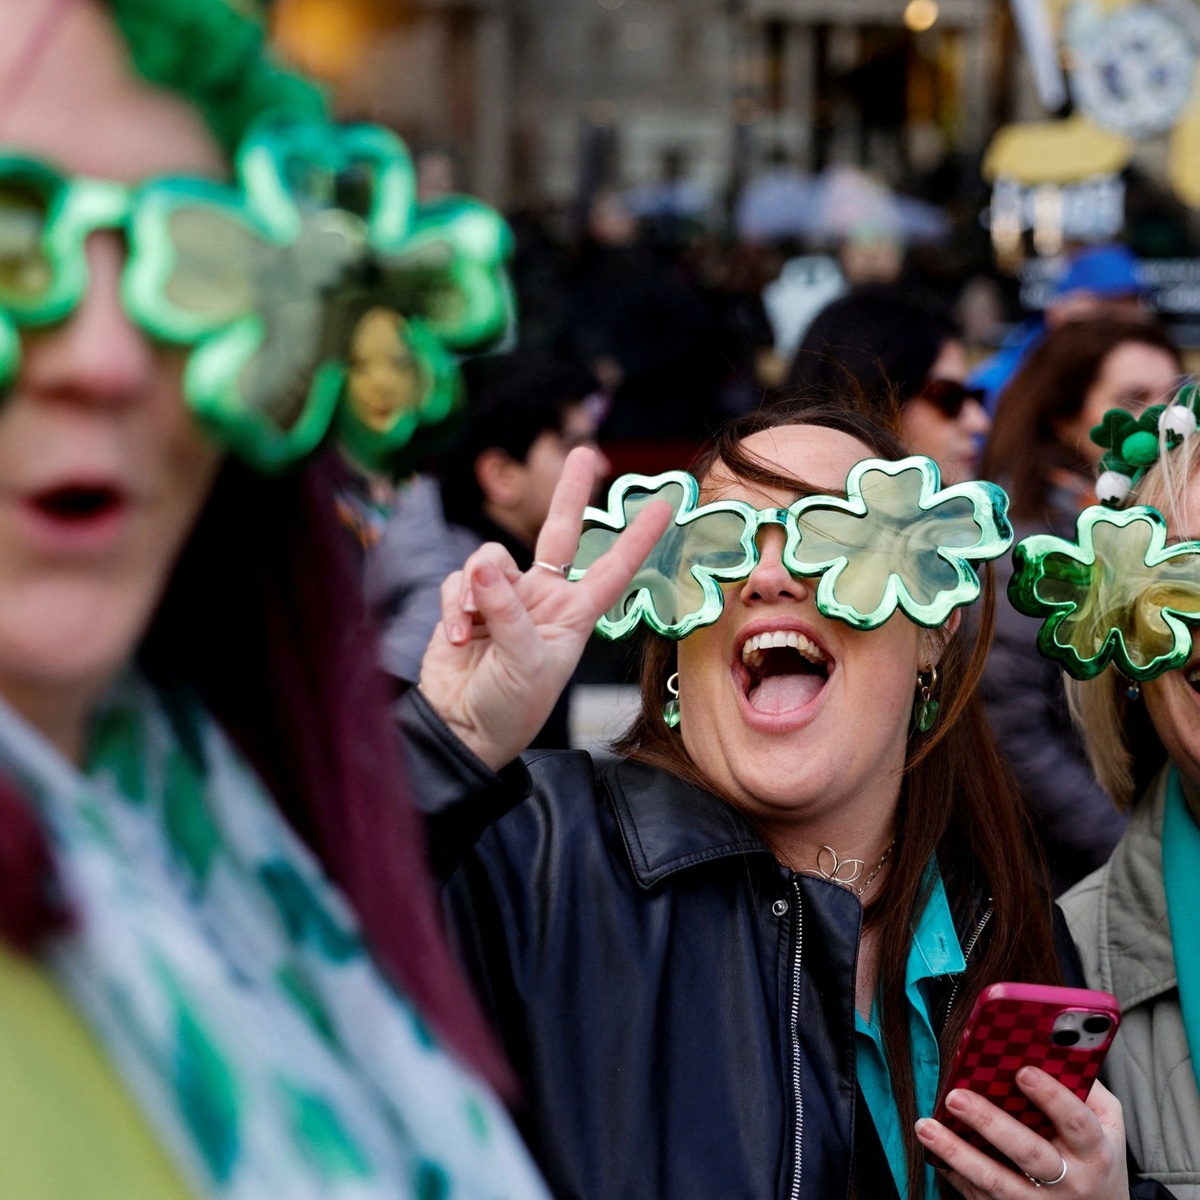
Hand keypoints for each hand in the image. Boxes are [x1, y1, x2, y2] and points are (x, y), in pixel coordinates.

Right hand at [419, 447, 670, 769]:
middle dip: (569, 493)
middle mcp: (542, 598)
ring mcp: (502, 598)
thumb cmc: (509, 708)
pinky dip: (454, 606)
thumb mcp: (525, 663)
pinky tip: (457, 638)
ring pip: (491, 559)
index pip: (613, 568)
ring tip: (474, 628)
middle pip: (559, 533)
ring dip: (479, 587)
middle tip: (582, 454)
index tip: (666, 505)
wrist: (459, 729)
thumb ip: (508, 610)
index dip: (638, 537)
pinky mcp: (465, 602)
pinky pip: (458, 582)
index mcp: (573, 614)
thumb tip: (484, 566)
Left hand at [915, 1069, 1127, 1198]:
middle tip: (955, 1096)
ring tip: (925, 1126)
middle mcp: (1070, 1181)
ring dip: (956, 1153)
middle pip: (1028, 1152)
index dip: (1052, 1096)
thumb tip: (1048, 1045)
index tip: (1023, 1070)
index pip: (1076, 1122)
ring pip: (996, 1180)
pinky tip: (933, 1152)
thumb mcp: (1108, 1121)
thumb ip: (1085, 1085)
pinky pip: (982, 1196)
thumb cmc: (1097, 1155)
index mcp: (1095, 1151)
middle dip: (989, 1122)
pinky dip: (955, 1174)